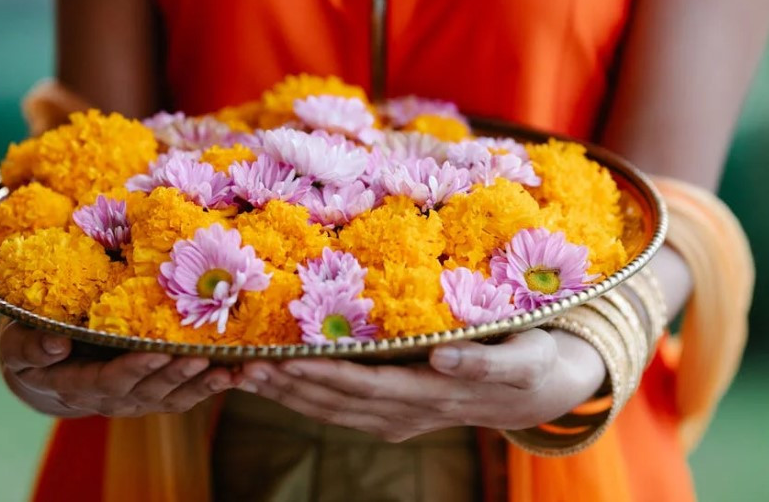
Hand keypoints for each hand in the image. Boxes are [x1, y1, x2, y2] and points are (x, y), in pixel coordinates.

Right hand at [0, 320, 233, 417]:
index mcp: (78, 385)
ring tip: (230, 370)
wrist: (46, 365)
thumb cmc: (30, 344)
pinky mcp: (156, 391)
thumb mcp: (17, 345)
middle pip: (149, 391)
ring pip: (173, 396)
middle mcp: (113, 398)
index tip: (157, 352)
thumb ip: (29, 347)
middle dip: (178, 375)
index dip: (134, 369)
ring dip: (203, 385)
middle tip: (204, 358)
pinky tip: (237, 371)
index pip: (109, 381)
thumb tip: (55, 344)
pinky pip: (185, 394)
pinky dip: (211, 385)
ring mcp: (137, 398)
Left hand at [237, 328, 605, 441]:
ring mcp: (398, 420)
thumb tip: (442, 358)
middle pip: (338, 402)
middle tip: (243, 364)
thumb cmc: (531, 362)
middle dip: (289, 385)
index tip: (284, 360)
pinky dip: (305, 398)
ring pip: (333, 411)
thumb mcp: (522, 360)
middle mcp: (409, 413)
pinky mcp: (393, 416)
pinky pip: (341, 411)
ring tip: (246, 373)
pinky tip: (279, 382)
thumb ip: (484, 363)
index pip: (367, 386)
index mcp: (435, 394)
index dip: (324, 375)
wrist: (535, 392)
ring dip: (288, 395)